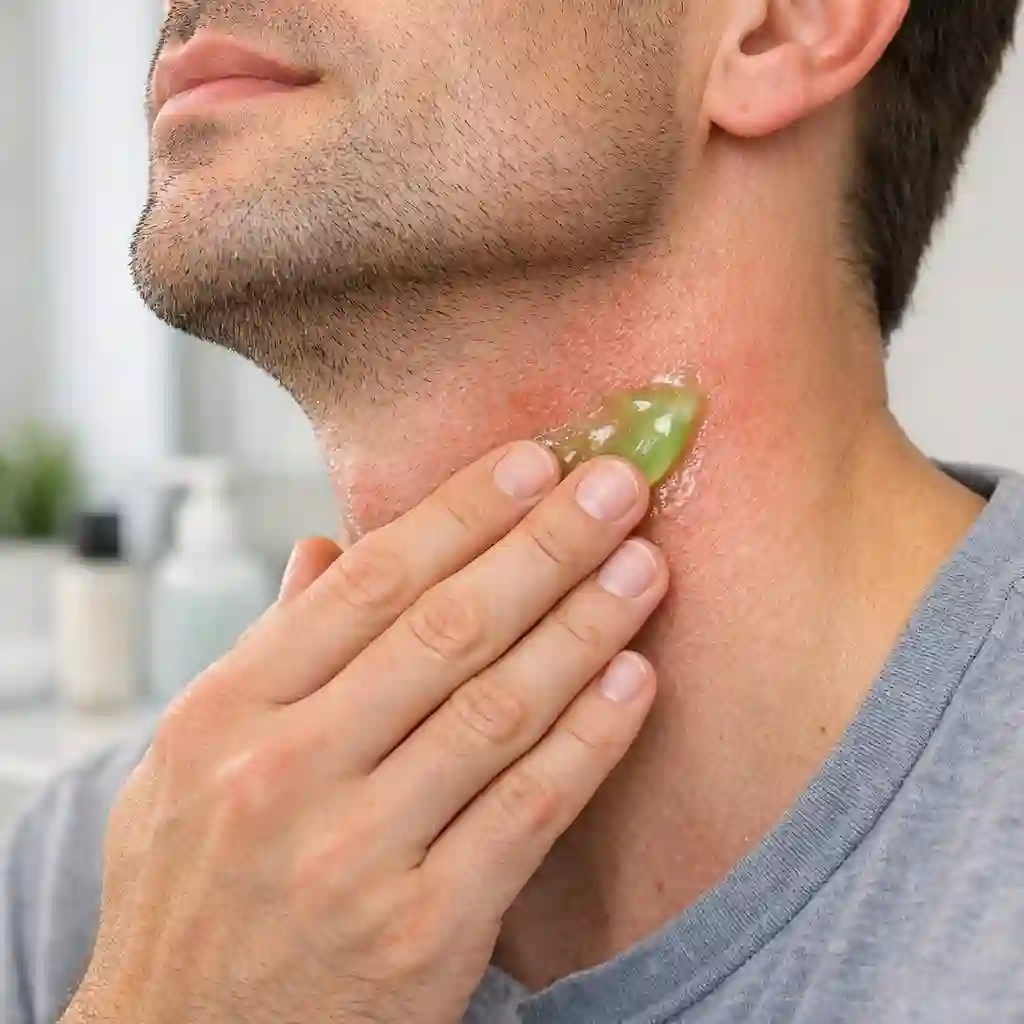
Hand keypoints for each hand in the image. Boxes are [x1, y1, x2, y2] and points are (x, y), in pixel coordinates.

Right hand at [67, 442, 667, 1023]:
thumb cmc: (193, 893)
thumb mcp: (188, 764)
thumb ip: (269, 650)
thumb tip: (325, 549)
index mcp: (225, 714)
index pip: (367, 583)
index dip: (461, 512)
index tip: (532, 462)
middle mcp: (285, 774)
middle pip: (447, 629)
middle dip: (545, 545)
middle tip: (615, 485)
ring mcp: (354, 856)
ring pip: (499, 709)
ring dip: (585, 625)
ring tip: (643, 565)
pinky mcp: (423, 935)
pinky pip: (528, 812)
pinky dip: (590, 739)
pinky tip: (635, 680)